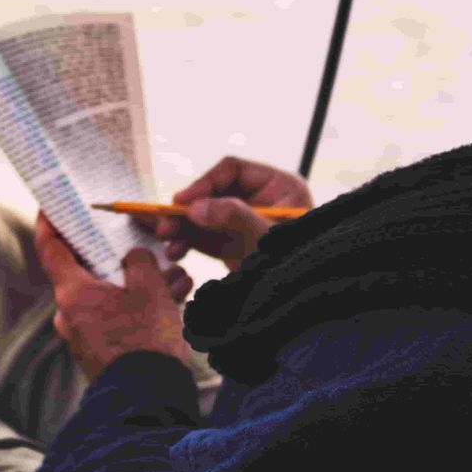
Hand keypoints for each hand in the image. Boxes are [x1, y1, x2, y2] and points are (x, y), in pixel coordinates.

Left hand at [33, 214, 193, 379]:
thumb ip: (139, 262)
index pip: (50, 248)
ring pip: (110, 296)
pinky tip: (174, 303)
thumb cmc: (145, 339)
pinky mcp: (101, 352)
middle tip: (143, 246)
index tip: (51, 206)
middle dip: (119, 258)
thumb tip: (134, 257)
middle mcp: (70, 314)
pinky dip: (140, 308)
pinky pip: (117, 319)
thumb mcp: (149, 287)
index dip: (49, 223)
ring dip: (140, 285)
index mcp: (73, 293)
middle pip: (87, 272)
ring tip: (177, 280)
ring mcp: (84, 335)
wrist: (148, 397)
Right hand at [139, 156, 312, 271]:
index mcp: (279, 185)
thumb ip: (235, 216)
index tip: (182, 202)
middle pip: (213, 193)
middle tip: (166, 223)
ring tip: (167, 241)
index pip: (232, 170)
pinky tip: (176, 251)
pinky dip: (188, 242)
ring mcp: (245, 223)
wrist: (305, 302)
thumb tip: (195, 208)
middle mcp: (261, 200)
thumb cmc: (299, 263)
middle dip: (187, 209)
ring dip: (182, 227)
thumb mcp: (268, 236)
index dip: (204, 183)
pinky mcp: (235, 246)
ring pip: (204, 216)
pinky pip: (205, 237)